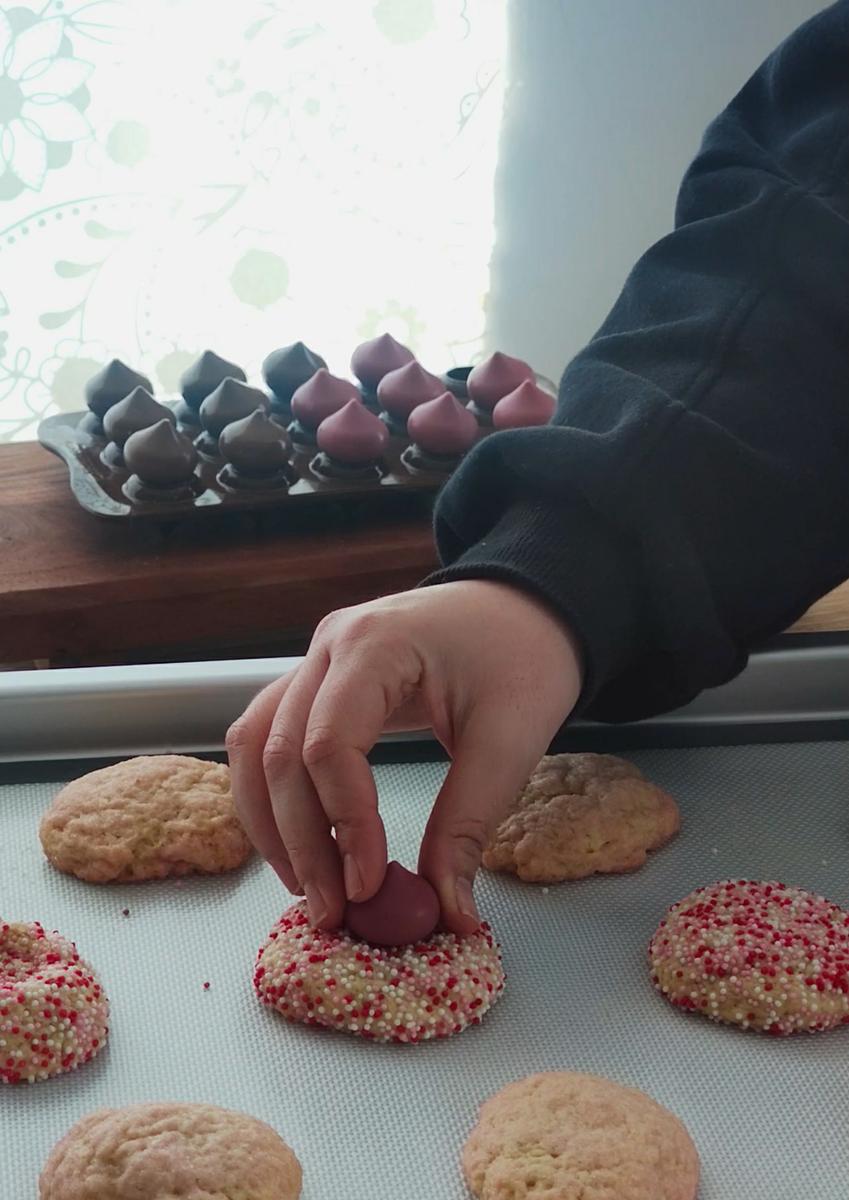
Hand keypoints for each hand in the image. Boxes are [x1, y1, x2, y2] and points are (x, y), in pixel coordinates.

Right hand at [226, 580, 582, 933]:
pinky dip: (273, 794)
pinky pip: (267, 736)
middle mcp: (329, 645)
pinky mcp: (317, 679)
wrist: (522, 605)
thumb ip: (469, 825)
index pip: (329, 744)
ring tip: (309, 887)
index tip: (370, 887)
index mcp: (377, 645)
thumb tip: (449, 913)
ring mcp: (315, 658)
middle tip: (334, 910)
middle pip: (279, 752)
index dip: (343, 824)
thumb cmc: (523, 656)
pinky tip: (299, 842)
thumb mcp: (511, 740)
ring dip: (271, 822)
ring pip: (254, 745)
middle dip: (301, 841)